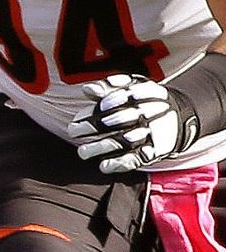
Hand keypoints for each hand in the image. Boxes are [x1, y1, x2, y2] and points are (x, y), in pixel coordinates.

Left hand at [67, 73, 191, 173]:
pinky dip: (120, 163)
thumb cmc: (144, 98)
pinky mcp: (154, 151)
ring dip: (101, 148)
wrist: (178, 115)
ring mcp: (150, 134)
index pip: (117, 100)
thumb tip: (87, 90)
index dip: (97, 109)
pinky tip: (103, 166)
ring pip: (124, 142)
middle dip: (93, 127)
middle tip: (72, 132)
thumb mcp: (132, 85)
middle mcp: (147, 114)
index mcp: (141, 95)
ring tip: (82, 152)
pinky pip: (137, 159)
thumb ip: (109, 87)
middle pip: (117, 121)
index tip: (77, 117)